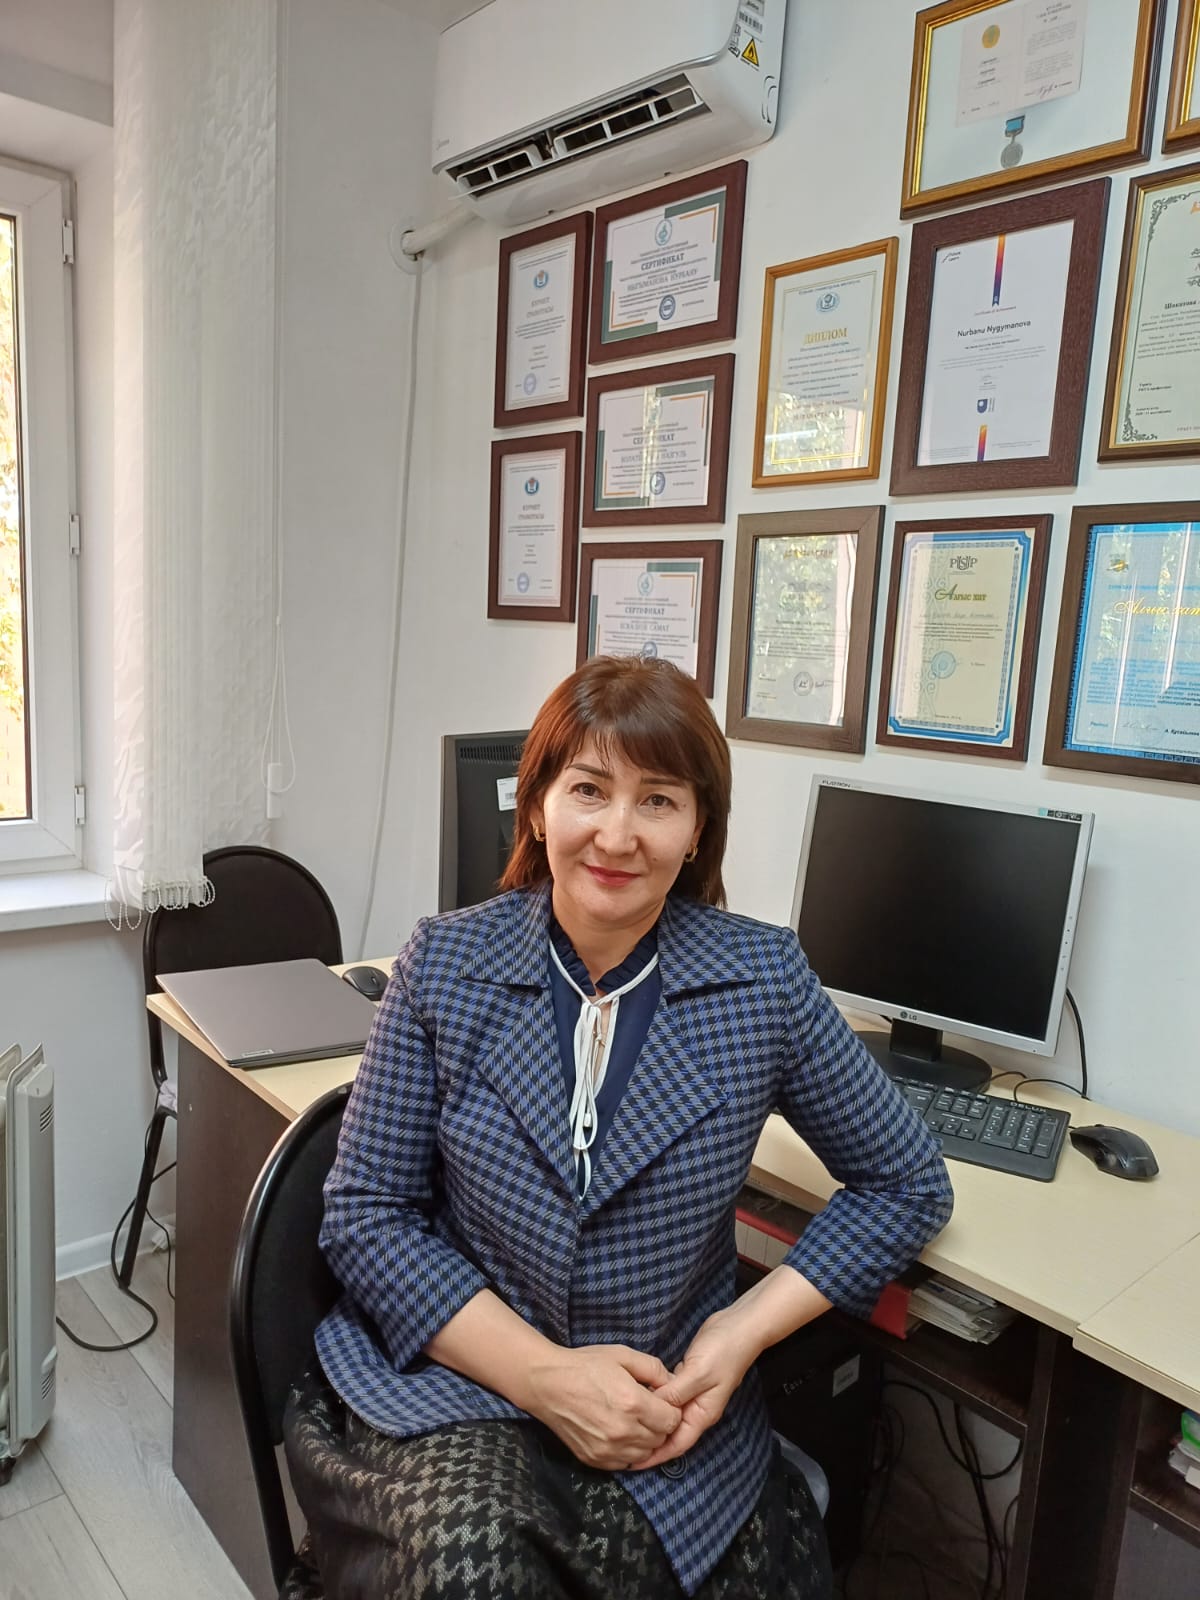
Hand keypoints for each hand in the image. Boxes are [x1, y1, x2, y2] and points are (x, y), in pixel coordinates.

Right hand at [523, 1344, 682, 1470]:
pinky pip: (625, 1464)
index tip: (660, 1401)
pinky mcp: (595, 1460)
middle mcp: (623, 1432)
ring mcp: (608, 1450)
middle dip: (659, 1424)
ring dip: (645, 1440)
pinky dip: (628, 1451)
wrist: (547, 1384)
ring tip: (632, 1421)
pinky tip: (618, 1433)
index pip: (672, 1420)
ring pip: (645, 1455)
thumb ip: (653, 1368)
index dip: (670, 1409)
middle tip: (646, 1409)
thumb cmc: (585, 1365)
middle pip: (660, 1439)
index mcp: (633, 1404)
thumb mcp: (623, 1355)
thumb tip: (673, 1384)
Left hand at [632, 1306, 762, 1469]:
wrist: (739, 1326)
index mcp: (702, 1414)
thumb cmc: (723, 1351)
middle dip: (650, 1442)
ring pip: (667, 1415)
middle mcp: (696, 1408)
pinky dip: (653, 1401)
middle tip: (623, 1446)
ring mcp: (691, 1393)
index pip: (677, 1444)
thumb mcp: (698, 1373)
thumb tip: (651, 1409)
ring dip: (650, 1420)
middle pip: (670, 1433)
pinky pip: (667, 1397)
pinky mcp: (686, 1379)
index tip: (634, 1464)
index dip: (656, 1456)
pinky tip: (638, 1399)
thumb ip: (676, 1392)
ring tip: (627, 1426)